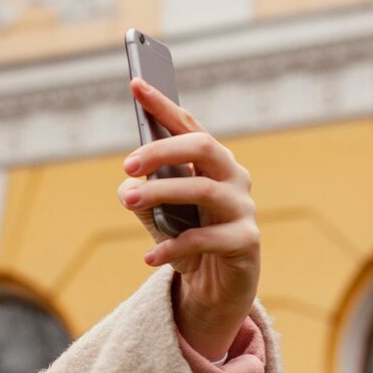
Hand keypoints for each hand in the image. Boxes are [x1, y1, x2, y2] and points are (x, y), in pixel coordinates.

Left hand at [117, 78, 261, 358]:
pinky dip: (173, 247)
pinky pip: (207, 239)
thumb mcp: (158, 217)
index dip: (163, 104)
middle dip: (162, 150)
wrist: (217, 290)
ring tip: (127, 200)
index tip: (135, 83)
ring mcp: (243, 208)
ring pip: (204, 190)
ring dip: (161, 193)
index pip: (187, 126)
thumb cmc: (187, 241)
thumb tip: (126, 188)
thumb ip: (142, 197)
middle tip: (126, 165)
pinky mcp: (246, 243)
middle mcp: (233, 178)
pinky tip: (149, 257)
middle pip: (204, 147)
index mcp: (212, 163)